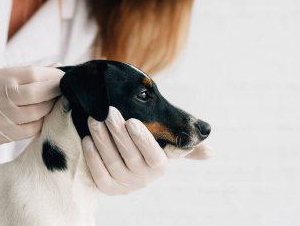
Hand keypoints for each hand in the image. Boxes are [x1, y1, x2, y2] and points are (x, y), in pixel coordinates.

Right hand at [0, 66, 63, 149]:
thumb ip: (30, 72)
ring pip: (37, 114)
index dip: (53, 76)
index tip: (65, 77)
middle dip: (55, 92)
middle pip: (37, 94)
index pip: (33, 74)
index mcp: (0, 78)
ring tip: (54, 102)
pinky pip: (32, 130)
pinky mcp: (1, 135)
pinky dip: (42, 122)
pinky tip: (43, 116)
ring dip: (51, 108)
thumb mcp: (3, 75)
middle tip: (65, 90)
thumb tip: (59, 66)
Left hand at [82, 107, 212, 194]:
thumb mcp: (164, 147)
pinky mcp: (108, 188)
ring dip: (102, 140)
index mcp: (159, 167)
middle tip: (108, 112)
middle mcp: (143, 180)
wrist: (125, 166)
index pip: (154, 155)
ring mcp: (124, 185)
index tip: (132, 120)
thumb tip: (212, 152)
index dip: (143, 139)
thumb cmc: (145, 149)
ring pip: (112, 162)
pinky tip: (87, 139)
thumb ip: (184, 147)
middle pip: (130, 155)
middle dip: (117, 132)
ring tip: (94, 119)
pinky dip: (92, 157)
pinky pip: (98, 174)